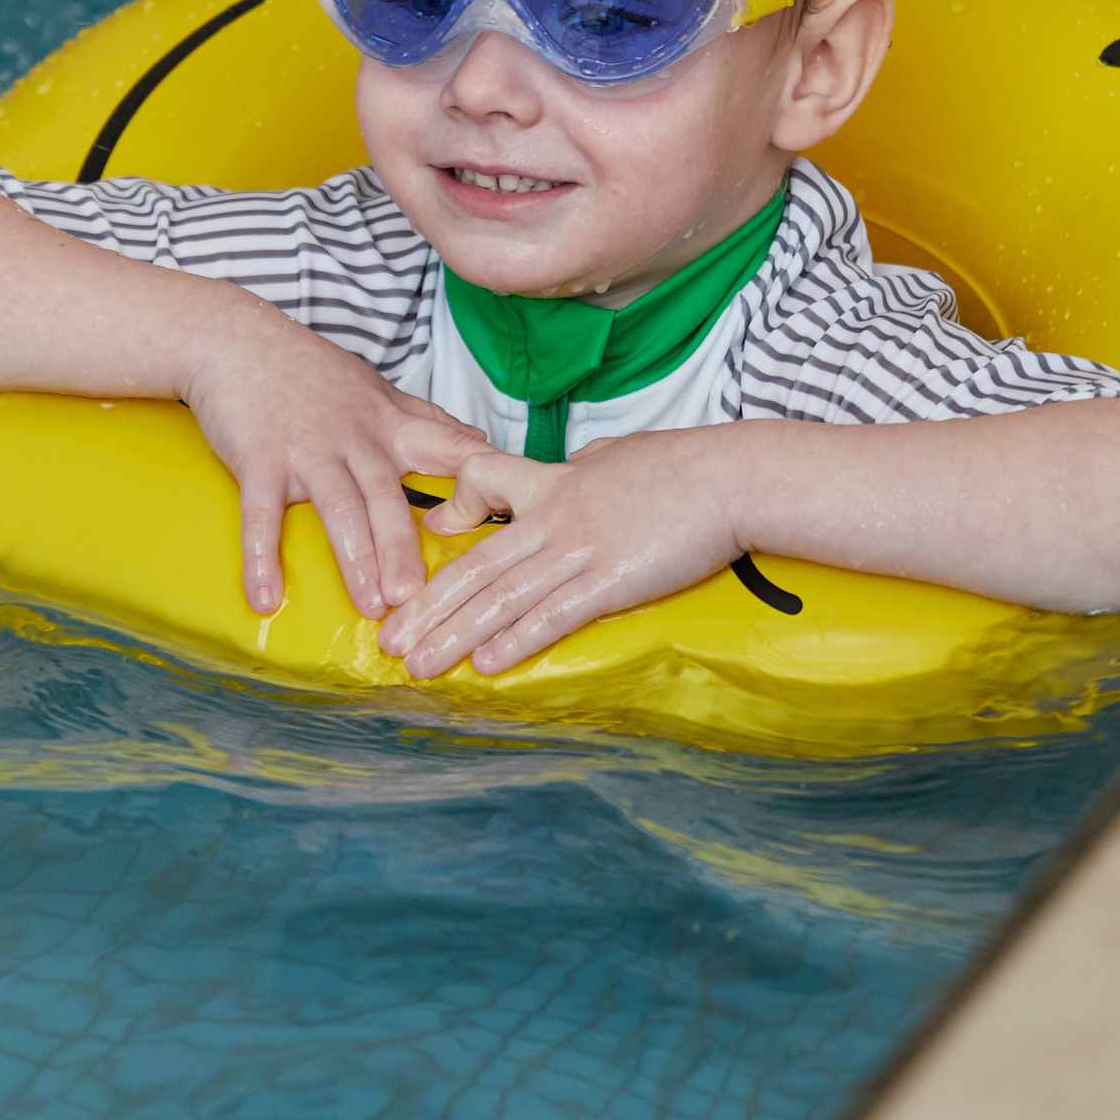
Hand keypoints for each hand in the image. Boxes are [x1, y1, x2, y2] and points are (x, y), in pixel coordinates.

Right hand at [180, 298, 491, 618]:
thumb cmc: (306, 368)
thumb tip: (477, 441)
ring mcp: (307, 451)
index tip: (504, 517)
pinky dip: (262, 558)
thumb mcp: (374, 386)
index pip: (444, 452)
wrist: (236, 339)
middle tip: (422, 597)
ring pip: (339, 507)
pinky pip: (261, 516)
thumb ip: (425, 419)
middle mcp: (355, 440)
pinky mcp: (260, 460)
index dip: (476, 483)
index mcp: (387, 425)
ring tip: (370, 605)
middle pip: (388, 498)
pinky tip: (267, 599)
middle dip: (406, 548)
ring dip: (355, 558)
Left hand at [376, 428, 744, 677]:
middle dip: (426, 606)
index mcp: (555, 480)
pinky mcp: (612, 579)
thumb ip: (587, 466)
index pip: (482, 480)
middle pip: (475, 562)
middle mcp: (555, 515)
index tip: (433, 534)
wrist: (731, 478)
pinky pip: (553, 614)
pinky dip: (516, 640)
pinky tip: (486, 664)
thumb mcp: (619, 455)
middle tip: (387, 642)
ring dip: (454, 635)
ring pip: (502, 596)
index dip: (452, 509)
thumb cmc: (684, 466)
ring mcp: (580, 548)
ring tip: (419, 665)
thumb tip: (580, 464)